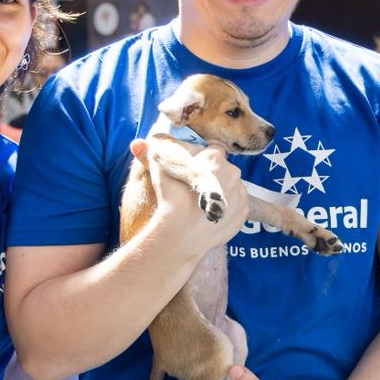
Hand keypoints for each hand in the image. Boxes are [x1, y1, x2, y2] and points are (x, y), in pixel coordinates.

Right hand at [135, 139, 248, 257]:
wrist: (181, 235)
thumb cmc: (170, 199)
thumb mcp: (159, 172)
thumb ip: (151, 154)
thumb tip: (136, 144)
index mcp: (216, 159)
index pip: (214, 151)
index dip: (203, 160)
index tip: (194, 172)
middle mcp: (233, 173)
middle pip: (225, 170)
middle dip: (214, 176)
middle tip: (196, 190)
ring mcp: (240, 194)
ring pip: (233, 188)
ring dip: (222, 192)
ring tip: (203, 205)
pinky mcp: (243, 213)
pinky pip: (237, 207)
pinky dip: (228, 209)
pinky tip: (212, 215)